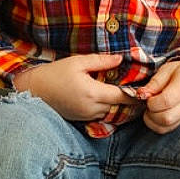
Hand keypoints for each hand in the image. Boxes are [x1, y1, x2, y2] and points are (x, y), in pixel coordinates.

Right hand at [13, 53, 139, 122]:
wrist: (33, 91)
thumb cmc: (54, 73)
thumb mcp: (77, 62)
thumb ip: (101, 61)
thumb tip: (121, 59)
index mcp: (93, 93)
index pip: (123, 96)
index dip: (136, 92)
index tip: (146, 88)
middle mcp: (92, 108)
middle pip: (120, 107)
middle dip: (131, 100)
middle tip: (143, 92)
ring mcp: (86, 116)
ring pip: (112, 113)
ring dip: (120, 106)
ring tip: (129, 95)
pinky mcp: (81, 119)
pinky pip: (102, 116)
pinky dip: (109, 109)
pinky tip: (112, 101)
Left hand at [138, 60, 179, 133]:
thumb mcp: (169, 69)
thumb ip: (155, 82)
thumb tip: (141, 94)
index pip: (167, 100)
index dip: (152, 101)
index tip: (148, 95)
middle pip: (167, 118)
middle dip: (151, 112)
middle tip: (149, 102)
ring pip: (166, 127)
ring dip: (152, 120)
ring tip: (152, 108)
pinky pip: (167, 130)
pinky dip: (156, 125)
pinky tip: (156, 113)